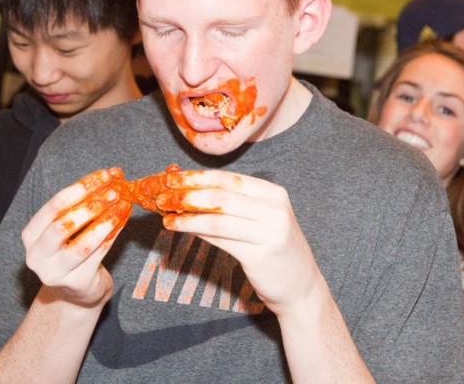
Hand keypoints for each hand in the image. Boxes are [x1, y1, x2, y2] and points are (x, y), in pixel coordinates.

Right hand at [20, 181, 126, 308]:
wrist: (79, 290)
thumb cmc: (74, 248)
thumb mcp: (70, 226)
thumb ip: (84, 203)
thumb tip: (112, 175)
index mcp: (30, 235)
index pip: (54, 206)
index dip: (80, 189)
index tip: (104, 176)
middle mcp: (36, 255)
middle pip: (64, 224)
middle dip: (92, 204)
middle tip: (115, 191)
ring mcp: (55, 272)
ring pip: (84, 243)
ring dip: (106, 220)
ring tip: (123, 204)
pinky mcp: (77, 282)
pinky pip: (99, 254)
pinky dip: (114, 234)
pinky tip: (123, 220)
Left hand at [156, 170, 321, 316]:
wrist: (301, 286)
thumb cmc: (275, 249)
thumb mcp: (260, 219)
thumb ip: (232, 205)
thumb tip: (188, 192)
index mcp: (273, 193)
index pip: (228, 179)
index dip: (197, 177)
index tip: (172, 178)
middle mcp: (274, 209)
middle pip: (221, 196)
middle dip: (188, 194)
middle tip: (162, 196)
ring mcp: (269, 232)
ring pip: (218, 218)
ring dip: (187, 216)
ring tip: (166, 216)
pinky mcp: (259, 256)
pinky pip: (221, 240)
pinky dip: (197, 232)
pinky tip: (181, 229)